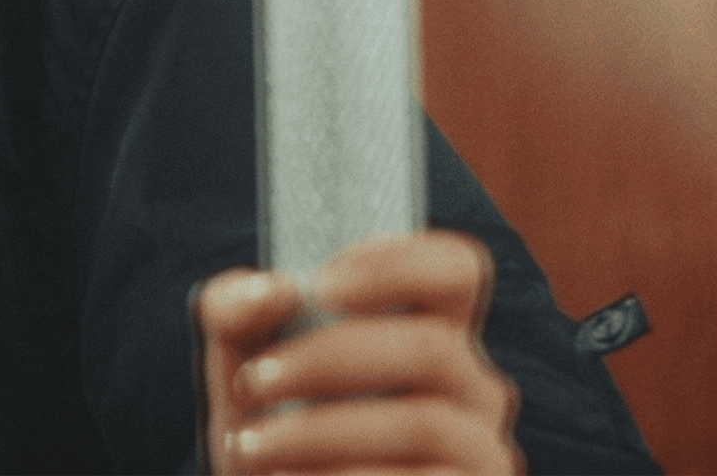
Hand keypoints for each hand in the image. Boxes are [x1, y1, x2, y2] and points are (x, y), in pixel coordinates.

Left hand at [194, 230, 521, 474]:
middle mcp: (471, 386)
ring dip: (321, 431)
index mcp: (433, 330)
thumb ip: (236, 307)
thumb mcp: (243, 363)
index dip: (399, 265)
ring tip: (251, 445)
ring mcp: (480, 451)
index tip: (319, 284)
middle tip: (255, 380)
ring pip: (424, 423)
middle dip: (330, 359)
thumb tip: (271, 290)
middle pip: (431, 347)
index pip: (456, 269)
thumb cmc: (271, 425)